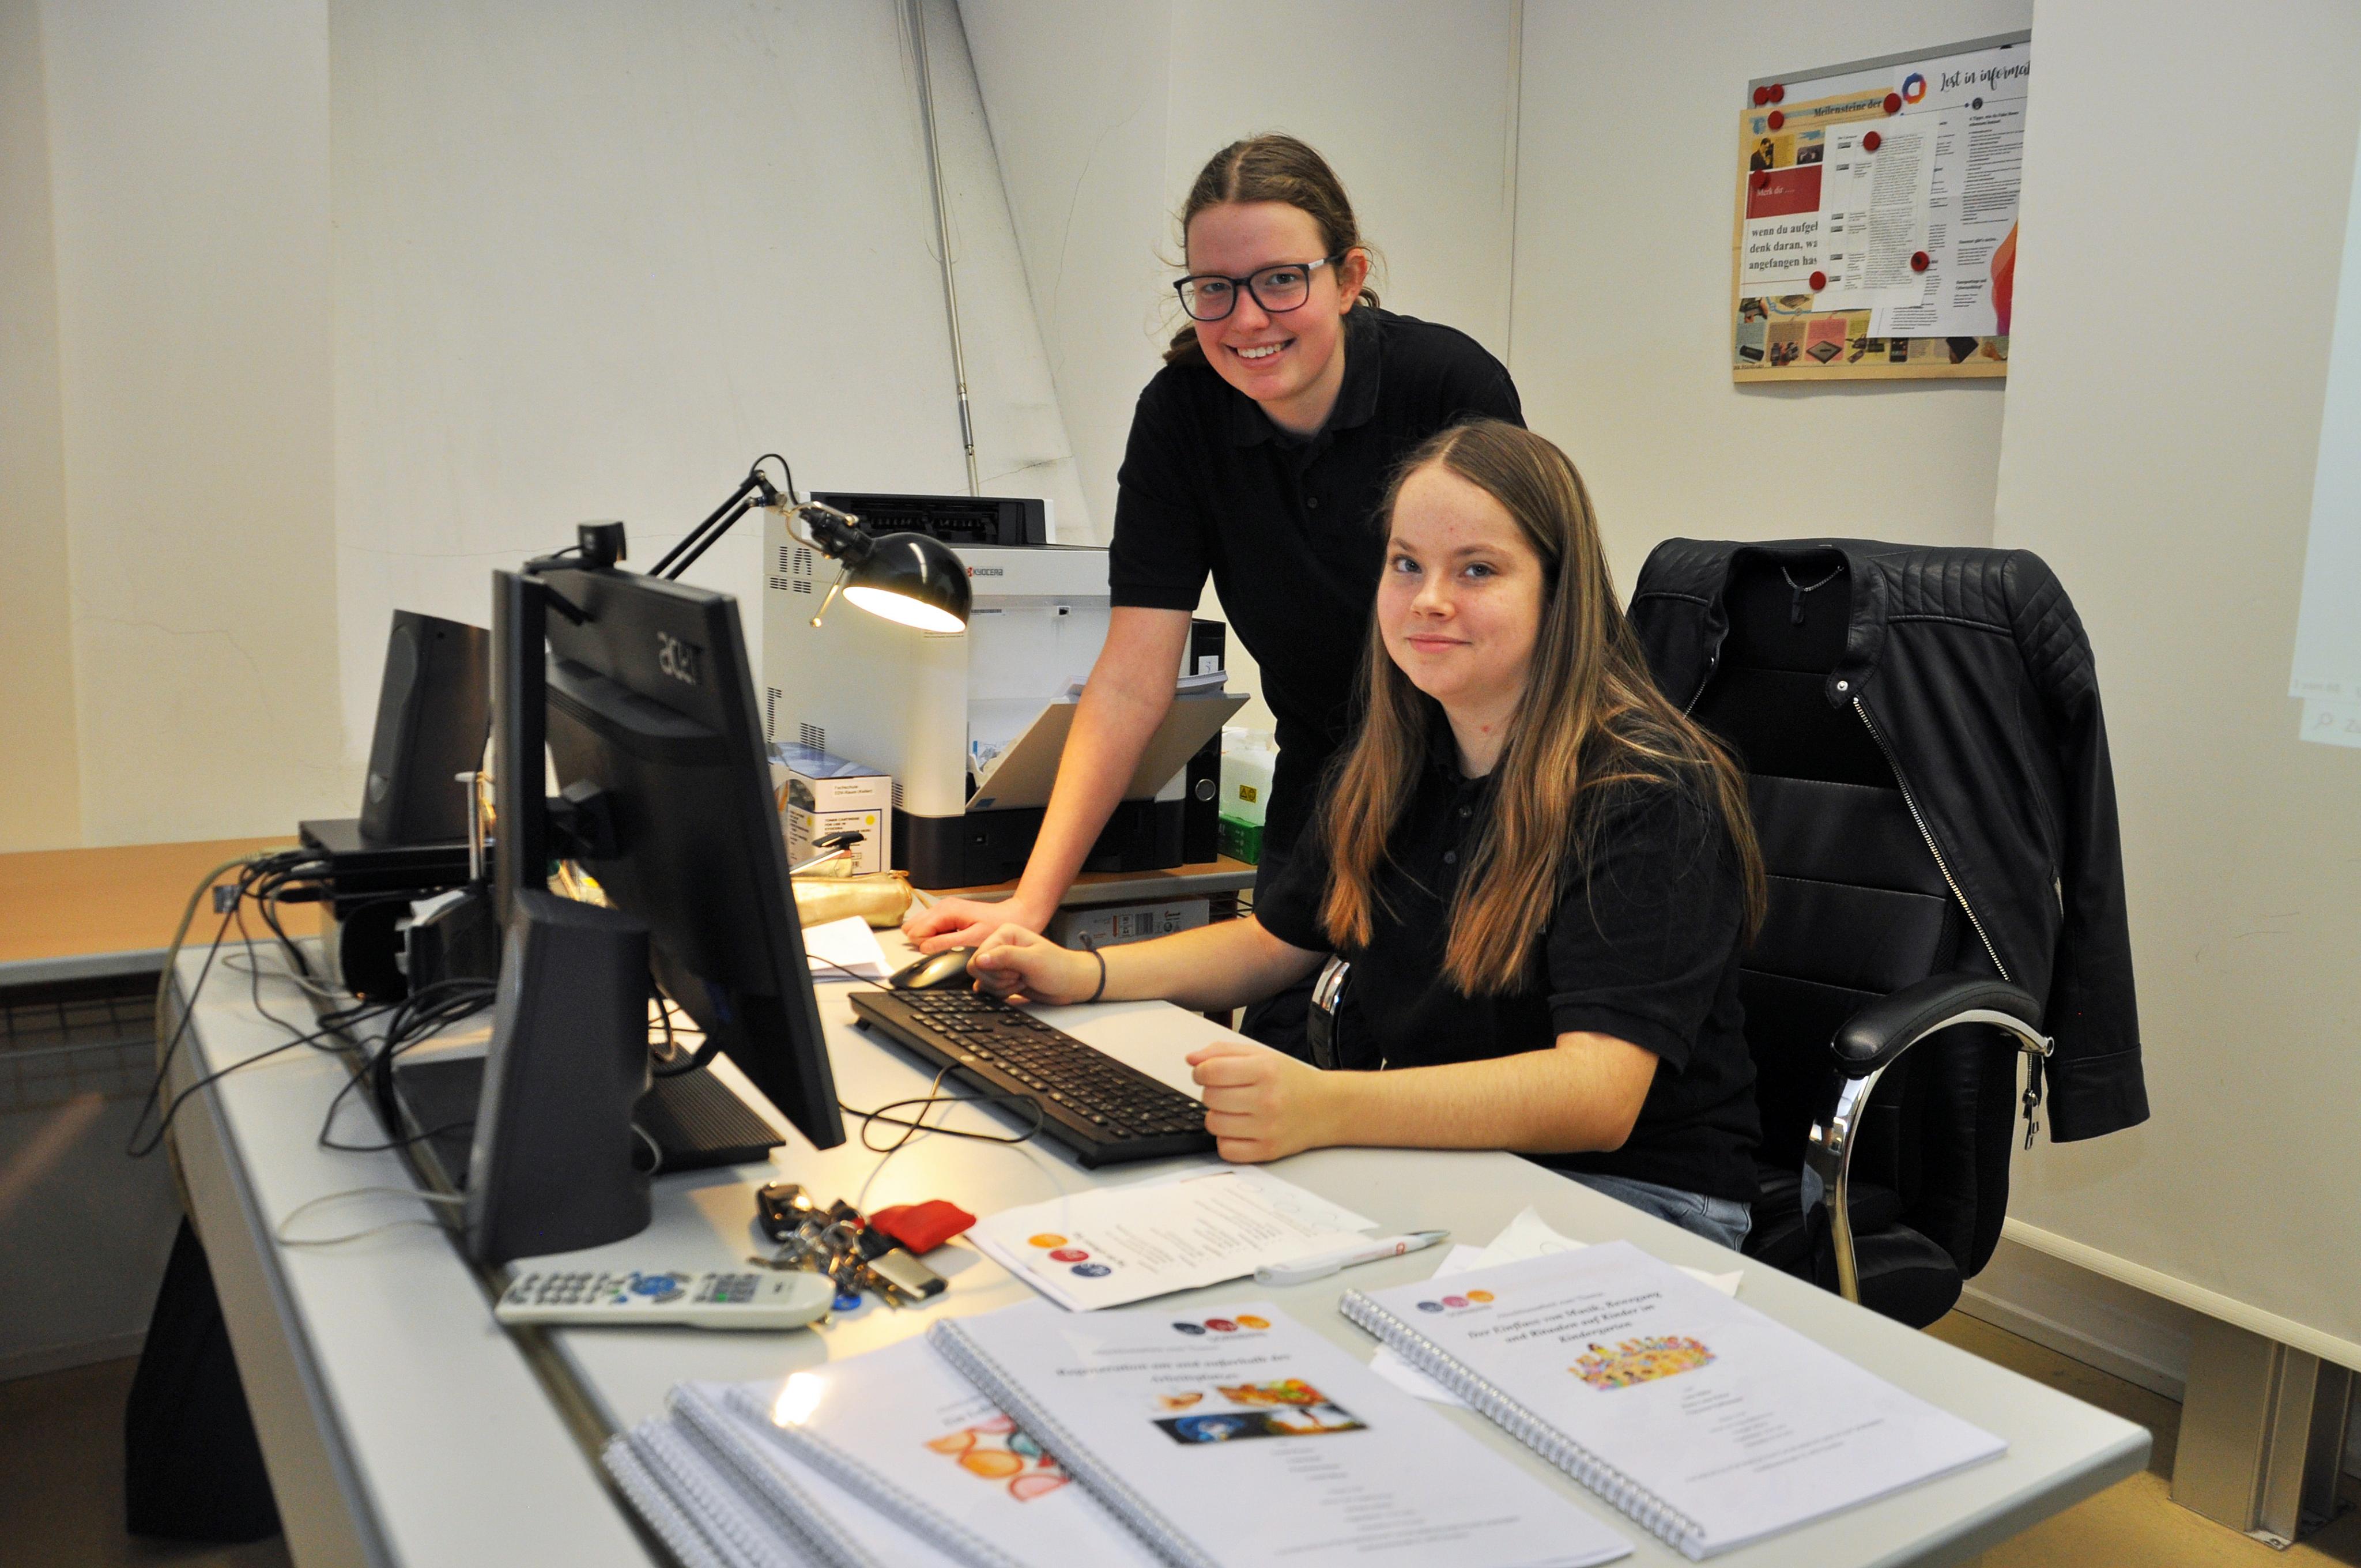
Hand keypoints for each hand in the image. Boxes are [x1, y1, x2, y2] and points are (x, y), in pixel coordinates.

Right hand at [903, 894, 1049, 954]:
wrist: (1015, 917)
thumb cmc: (998, 926)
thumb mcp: (972, 938)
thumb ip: (945, 942)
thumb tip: (923, 948)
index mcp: (946, 911)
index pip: (916, 930)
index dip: (923, 946)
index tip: (937, 953)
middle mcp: (942, 907)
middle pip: (913, 927)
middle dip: (922, 942)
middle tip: (942, 950)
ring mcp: (945, 910)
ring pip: (920, 927)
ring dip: (929, 939)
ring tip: (948, 946)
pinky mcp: (949, 915)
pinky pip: (932, 927)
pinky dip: (936, 937)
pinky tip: (952, 941)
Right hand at [969, 925, 1103, 1004]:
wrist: (1071, 983)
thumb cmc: (1058, 968)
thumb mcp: (1032, 961)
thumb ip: (1004, 958)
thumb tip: (979, 960)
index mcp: (1005, 934)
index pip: (979, 956)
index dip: (995, 970)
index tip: (1015, 971)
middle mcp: (1000, 946)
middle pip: (977, 969)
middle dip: (999, 979)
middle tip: (1020, 975)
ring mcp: (1001, 963)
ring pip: (982, 981)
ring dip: (1002, 987)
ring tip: (1021, 980)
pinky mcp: (1003, 977)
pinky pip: (988, 988)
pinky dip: (1000, 993)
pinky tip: (1016, 988)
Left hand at [1184, 1040, 1341, 1162]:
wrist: (1326, 1107)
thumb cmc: (1290, 1080)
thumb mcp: (1260, 1055)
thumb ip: (1222, 1052)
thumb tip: (1191, 1060)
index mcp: (1265, 1070)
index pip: (1211, 1071)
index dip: (1200, 1072)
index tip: (1206, 1074)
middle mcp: (1267, 1099)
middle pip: (1210, 1098)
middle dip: (1212, 1092)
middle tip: (1228, 1092)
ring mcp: (1267, 1128)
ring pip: (1213, 1124)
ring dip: (1217, 1116)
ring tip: (1234, 1110)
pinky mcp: (1267, 1150)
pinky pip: (1225, 1149)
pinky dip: (1226, 1139)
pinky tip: (1239, 1129)